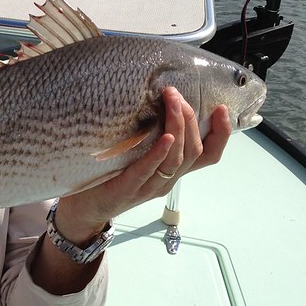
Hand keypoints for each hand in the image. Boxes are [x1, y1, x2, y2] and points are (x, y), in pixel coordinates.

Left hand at [55, 87, 231, 245]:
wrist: (84, 211)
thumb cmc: (110, 177)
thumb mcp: (137, 155)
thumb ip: (150, 136)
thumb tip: (158, 101)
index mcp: (172, 172)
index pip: (208, 156)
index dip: (221, 134)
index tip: (222, 109)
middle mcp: (166, 180)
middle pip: (193, 151)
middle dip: (190, 119)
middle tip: (176, 94)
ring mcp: (148, 187)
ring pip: (176, 160)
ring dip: (178, 127)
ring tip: (173, 103)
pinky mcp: (127, 189)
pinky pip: (147, 171)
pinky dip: (158, 154)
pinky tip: (165, 138)